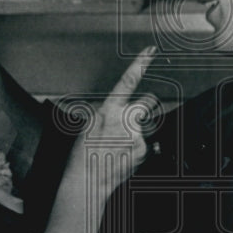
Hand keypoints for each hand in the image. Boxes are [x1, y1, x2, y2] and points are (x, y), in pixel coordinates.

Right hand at [64, 46, 156, 199]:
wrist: (87, 181)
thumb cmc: (83, 155)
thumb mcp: (88, 125)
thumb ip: (107, 114)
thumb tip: (117, 110)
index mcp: (109, 110)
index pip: (127, 81)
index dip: (140, 63)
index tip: (150, 51)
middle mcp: (125, 121)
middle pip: (149, 103)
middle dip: (145, 108)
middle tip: (131, 121)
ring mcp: (137, 136)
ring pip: (149, 125)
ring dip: (140, 130)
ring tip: (122, 145)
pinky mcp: (144, 151)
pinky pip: (148, 143)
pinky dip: (139, 147)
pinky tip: (123, 155)